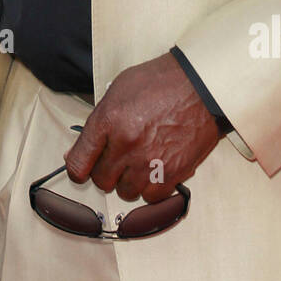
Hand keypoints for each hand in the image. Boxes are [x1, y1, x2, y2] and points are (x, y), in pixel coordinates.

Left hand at [64, 52, 221, 203]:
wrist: (202, 85)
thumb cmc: (161, 82)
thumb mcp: (120, 89)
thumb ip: (98, 121)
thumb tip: (82, 149)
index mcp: (109, 120)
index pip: (79, 162)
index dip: (78, 169)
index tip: (82, 169)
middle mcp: (126, 144)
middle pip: (101, 180)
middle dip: (106, 172)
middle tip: (118, 159)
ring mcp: (149, 161)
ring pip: (126, 192)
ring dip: (130, 181)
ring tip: (140, 162)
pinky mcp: (172, 173)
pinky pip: (151, 197)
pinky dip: (152, 187)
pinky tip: (156, 170)